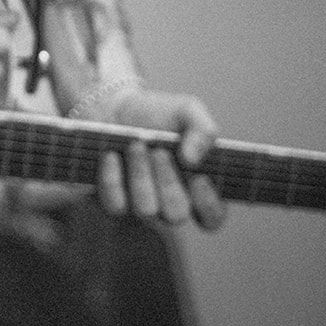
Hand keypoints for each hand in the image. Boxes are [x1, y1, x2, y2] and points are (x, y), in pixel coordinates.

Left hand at [90, 86, 227, 229]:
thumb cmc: (158, 114)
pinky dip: (113, 179)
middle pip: (177, 216)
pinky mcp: (113, 203)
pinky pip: (116, 205)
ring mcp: (141, 207)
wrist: (113, 107)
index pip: (212, 218)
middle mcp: (171, 205)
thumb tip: (192, 160)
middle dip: (168, 182)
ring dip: (141, 176)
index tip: (198, 177)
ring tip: (136, 145)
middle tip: (158, 151)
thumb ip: (203, 130)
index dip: (207, 204)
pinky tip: (112, 156)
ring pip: (146, 211)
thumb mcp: (188, 111)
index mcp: (199, 189)